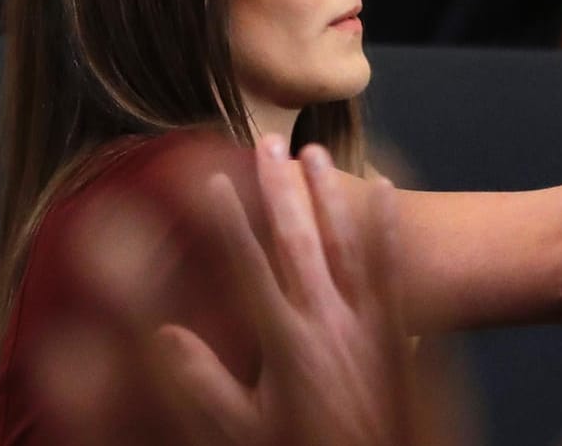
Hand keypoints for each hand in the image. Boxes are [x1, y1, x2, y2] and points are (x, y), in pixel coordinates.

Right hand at [156, 138, 416, 445]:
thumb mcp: (245, 429)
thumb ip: (204, 382)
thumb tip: (164, 335)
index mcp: (284, 341)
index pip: (249, 267)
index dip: (229, 223)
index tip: (212, 182)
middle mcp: (326, 318)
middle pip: (298, 240)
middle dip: (278, 189)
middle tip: (265, 145)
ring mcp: (366, 317)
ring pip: (346, 241)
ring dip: (329, 194)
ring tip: (316, 152)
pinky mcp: (397, 323)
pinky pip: (392, 264)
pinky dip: (387, 224)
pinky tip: (386, 190)